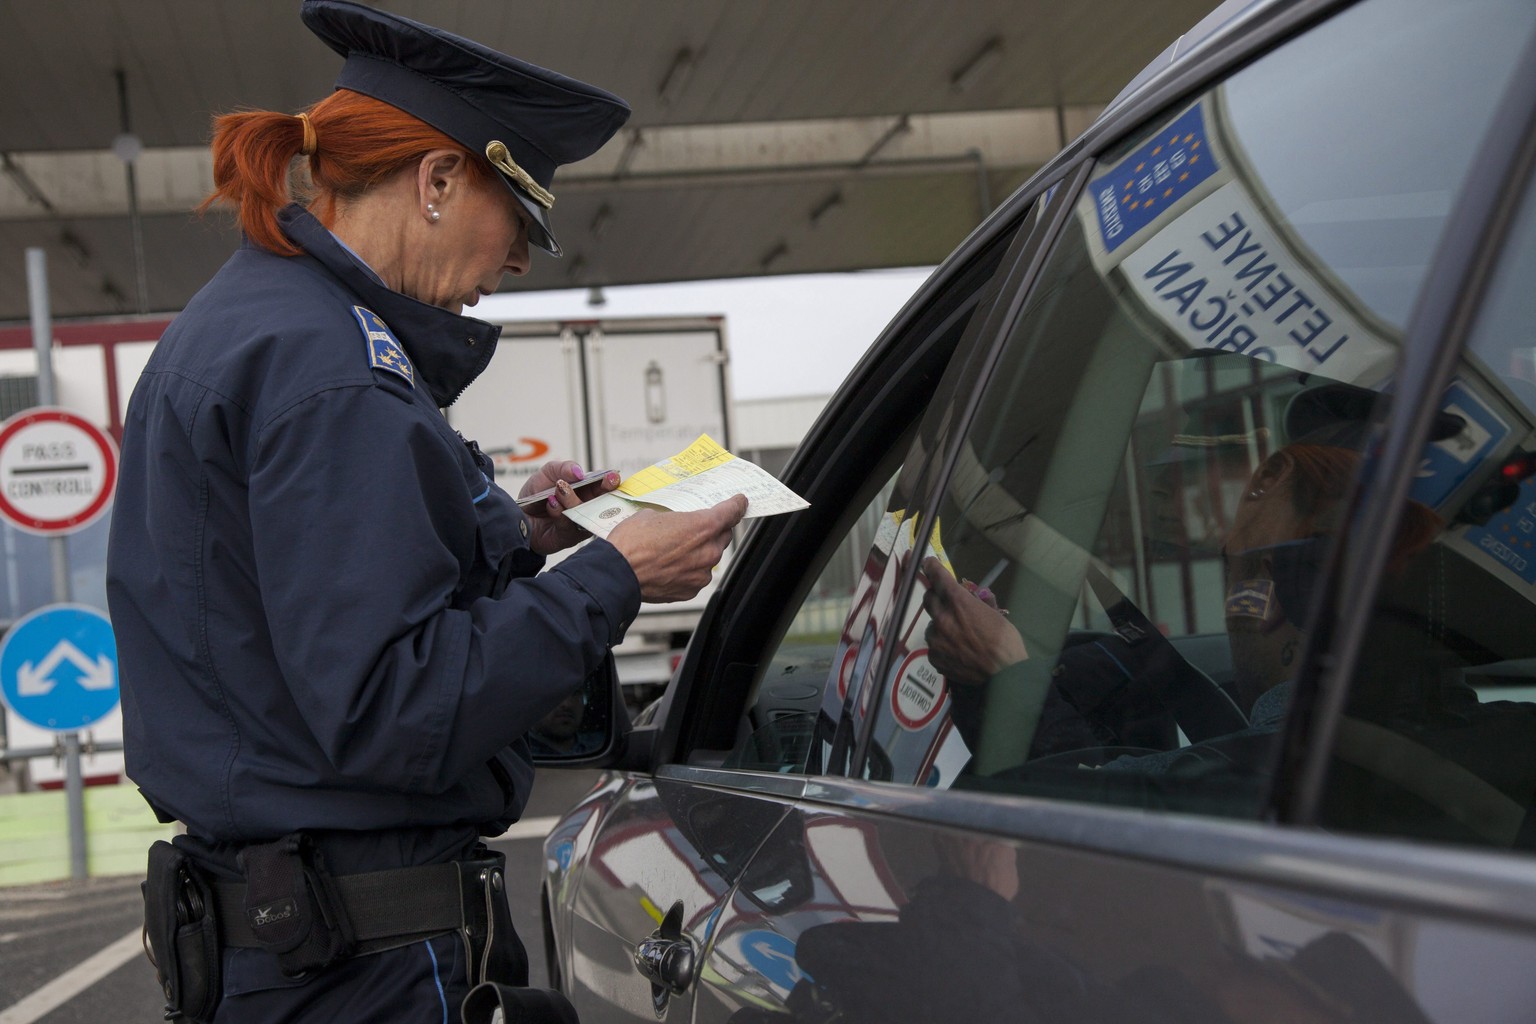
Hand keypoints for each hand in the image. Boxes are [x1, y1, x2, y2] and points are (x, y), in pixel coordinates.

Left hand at [520, 460, 619, 554]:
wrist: (517, 516)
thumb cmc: (535, 495)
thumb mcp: (547, 473)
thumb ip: (563, 468)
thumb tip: (579, 472)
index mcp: (586, 490)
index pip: (604, 485)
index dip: (610, 481)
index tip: (612, 477)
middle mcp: (587, 507)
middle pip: (603, 501)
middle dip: (604, 491)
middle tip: (604, 483)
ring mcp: (580, 523)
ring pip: (585, 513)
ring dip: (573, 499)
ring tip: (559, 489)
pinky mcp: (568, 537)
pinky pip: (569, 526)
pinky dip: (559, 512)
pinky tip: (551, 504)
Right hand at [608, 495, 747, 602]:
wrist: (617, 574)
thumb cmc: (631, 544)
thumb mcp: (651, 516)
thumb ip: (673, 519)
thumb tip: (674, 524)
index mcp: (703, 527)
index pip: (731, 512)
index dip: (737, 505)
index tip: (740, 503)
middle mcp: (707, 551)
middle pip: (721, 536)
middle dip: (712, 531)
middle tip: (696, 528)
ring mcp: (700, 573)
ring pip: (708, 558)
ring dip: (698, 553)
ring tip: (674, 551)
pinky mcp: (690, 590)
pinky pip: (696, 576)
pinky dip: (688, 570)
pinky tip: (670, 566)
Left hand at [920, 556, 1027, 685]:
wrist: (1004, 674)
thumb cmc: (1005, 642)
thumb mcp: (995, 615)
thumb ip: (979, 603)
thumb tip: (973, 597)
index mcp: (959, 602)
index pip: (938, 577)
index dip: (931, 568)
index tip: (927, 564)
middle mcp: (942, 618)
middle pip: (928, 599)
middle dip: (935, 597)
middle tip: (945, 602)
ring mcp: (936, 639)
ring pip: (931, 625)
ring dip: (940, 625)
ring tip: (957, 636)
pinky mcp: (934, 657)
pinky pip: (934, 646)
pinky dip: (942, 646)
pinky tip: (956, 652)